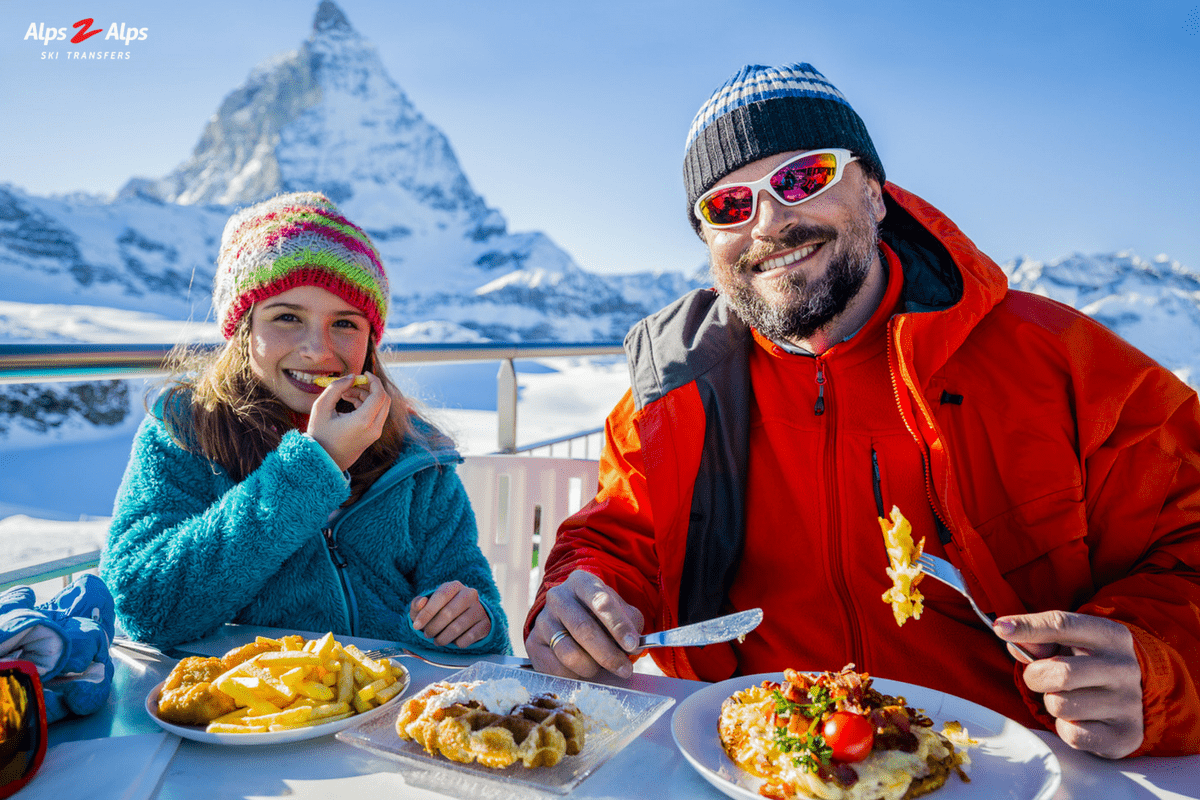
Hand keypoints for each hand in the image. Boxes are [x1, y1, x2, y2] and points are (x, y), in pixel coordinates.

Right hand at [307, 372, 389, 470]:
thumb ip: (336, 388)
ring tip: (346, 393)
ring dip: (367, 396)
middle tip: (354, 383)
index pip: (379, 395)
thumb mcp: (321, 408)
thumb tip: (352, 377)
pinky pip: (376, 415)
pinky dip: (367, 405)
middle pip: (384, 400)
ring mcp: (375, 434)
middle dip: (371, 387)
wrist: (323, 462)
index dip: (373, 381)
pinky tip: (350, 401)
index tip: (363, 374)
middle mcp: (374, 428)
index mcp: (363, 421)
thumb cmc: (319, 435)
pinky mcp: (372, 436)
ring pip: (381, 407)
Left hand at [410, 581, 491, 647]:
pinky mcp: (486, 623)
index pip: (440, 596)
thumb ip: (418, 603)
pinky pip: (469, 637)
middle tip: (427, 635)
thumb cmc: (442, 610)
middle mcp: (470, 594)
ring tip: (437, 641)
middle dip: (433, 628)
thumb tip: (421, 602)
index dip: (426, 613)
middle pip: (448, 613)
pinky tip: (454, 641)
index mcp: (454, 586)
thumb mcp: (427, 606)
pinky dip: (457, 643)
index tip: (416, 626)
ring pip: (457, 627)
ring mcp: (479, 609)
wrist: (468, 618)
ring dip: (443, 638)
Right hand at [526, 570, 643, 679]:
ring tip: (602, 669)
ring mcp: (543, 620)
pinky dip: (575, 675)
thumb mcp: (618, 610)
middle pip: (584, 629)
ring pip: (569, 652)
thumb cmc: (599, 615)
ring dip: (592, 667)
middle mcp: (558, 597)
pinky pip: (556, 668)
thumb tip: (633, 644)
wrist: (567, 619)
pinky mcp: (533, 643)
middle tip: (625, 669)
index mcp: (581, 582)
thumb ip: (630, 622)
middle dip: (608, 654)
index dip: (618, 625)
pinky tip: (583, 671)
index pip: (600, 601)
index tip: (632, 645)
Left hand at [993, 610, 1142, 757]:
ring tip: (1066, 698)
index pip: (1063, 625)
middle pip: (1060, 672)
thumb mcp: (1066, 645)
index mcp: (1111, 635)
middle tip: (1039, 678)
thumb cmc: (1086, 665)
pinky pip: (1072, 734)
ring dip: (1052, 703)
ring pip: (1062, 705)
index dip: (1028, 626)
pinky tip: (1080, 719)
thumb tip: (1007, 632)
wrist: (1125, 701)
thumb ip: (1036, 638)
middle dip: (1036, 677)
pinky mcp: (1126, 735)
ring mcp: (1129, 702)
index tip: (1000, 628)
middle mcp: (1125, 667)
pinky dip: (1065, 728)